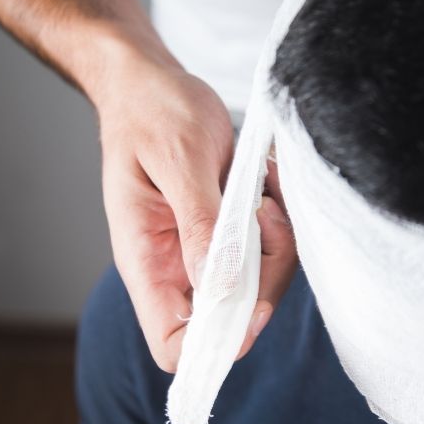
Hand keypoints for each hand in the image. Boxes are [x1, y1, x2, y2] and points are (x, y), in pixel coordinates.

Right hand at [93, 42, 296, 371]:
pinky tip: (265, 181)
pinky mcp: (224, 229)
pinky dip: (276, 220)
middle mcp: (174, 265)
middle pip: (230, 318)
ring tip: (264, 187)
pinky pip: (264, 248)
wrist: (147, 80)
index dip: (216, 343)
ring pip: (257, 283)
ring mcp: (201, 249)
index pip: (173, 344)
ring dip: (276, 242)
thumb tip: (219, 288)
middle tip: (267, 213)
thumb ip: (200, 225)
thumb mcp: (179, 161)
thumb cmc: (151, 112)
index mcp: (146, 261)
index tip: (255, 304)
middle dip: (265, 277)